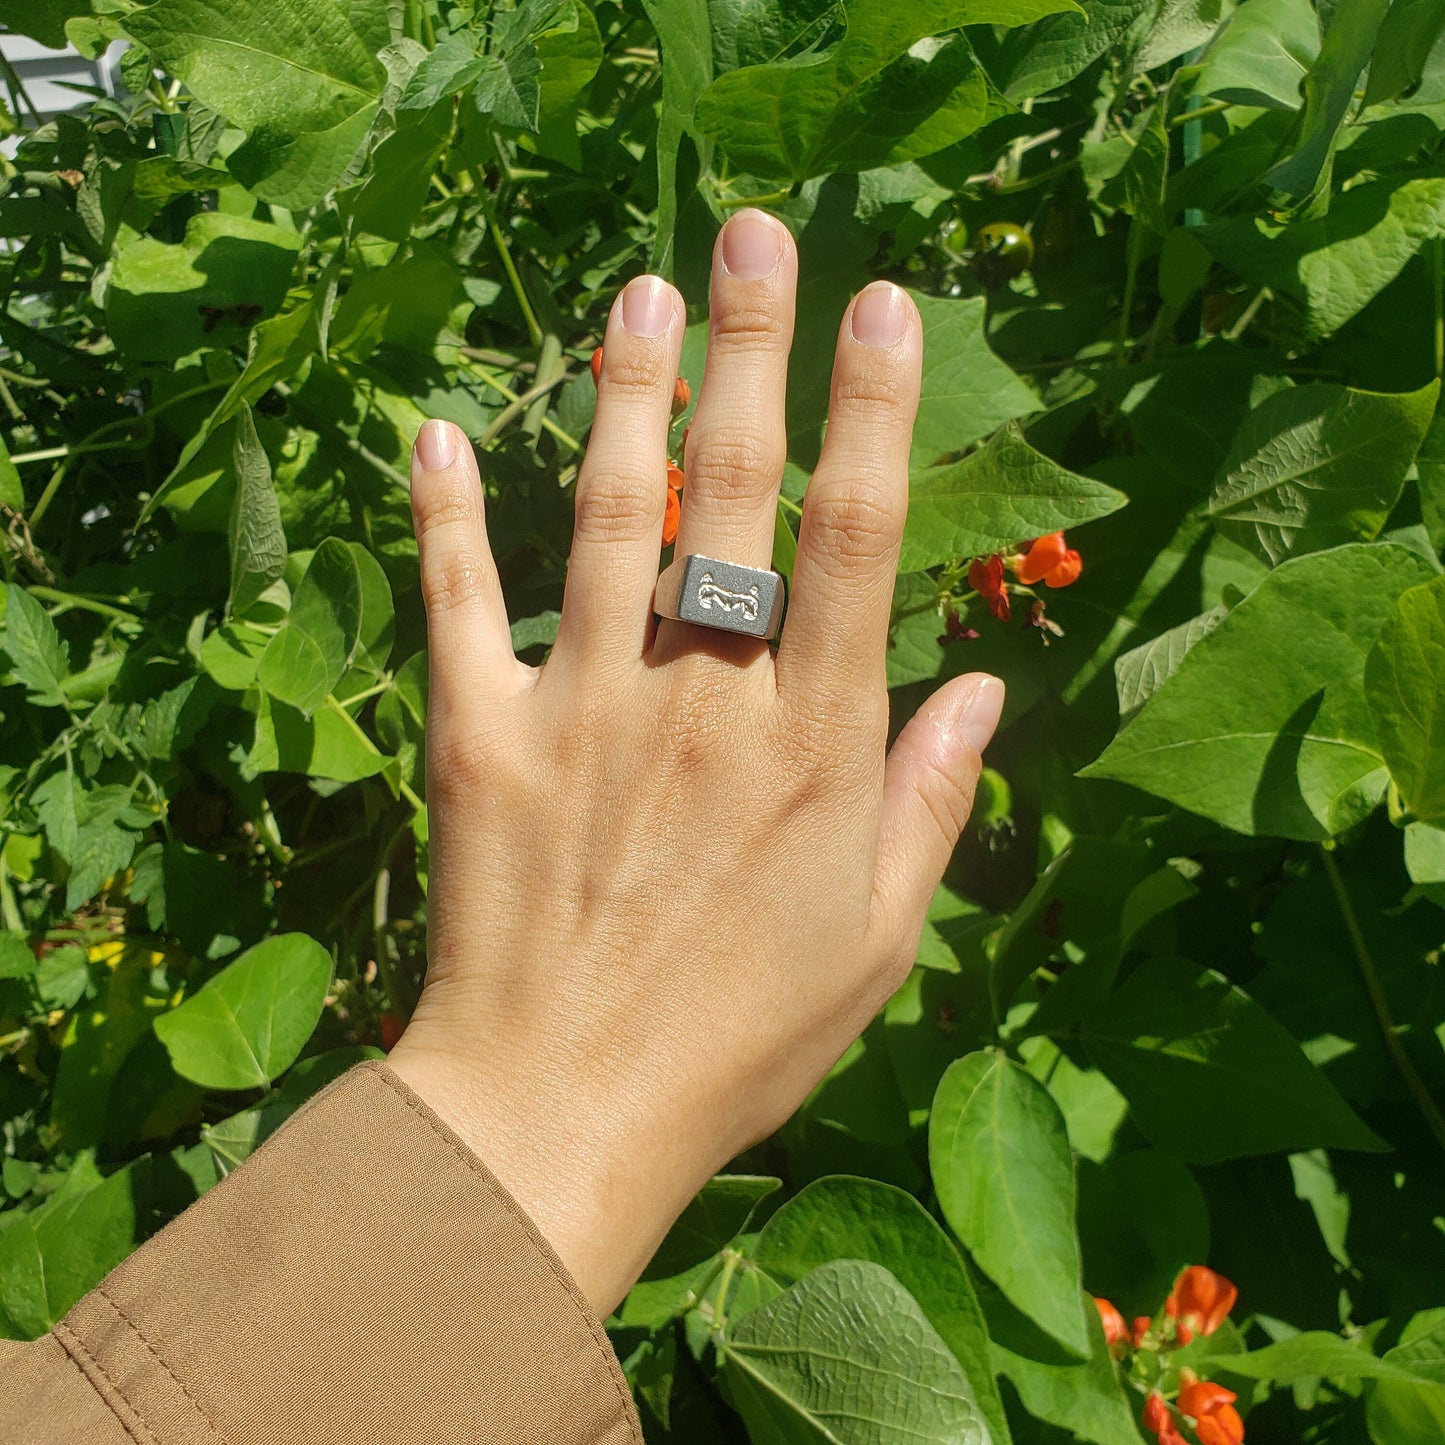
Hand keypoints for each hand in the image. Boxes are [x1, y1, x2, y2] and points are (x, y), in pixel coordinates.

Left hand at [387, 209, 1003, 1316]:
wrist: (560, 1114)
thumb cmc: (740, 1040)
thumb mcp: (876, 941)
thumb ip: (928, 804)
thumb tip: (986, 693)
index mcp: (809, 744)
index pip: (855, 540)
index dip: (876, 412)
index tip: (884, 305)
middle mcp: (700, 697)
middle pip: (733, 493)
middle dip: (750, 351)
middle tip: (751, 235)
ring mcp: (582, 707)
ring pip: (605, 518)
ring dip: (622, 396)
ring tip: (636, 292)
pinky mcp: (478, 738)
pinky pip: (457, 607)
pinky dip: (441, 518)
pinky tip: (429, 431)